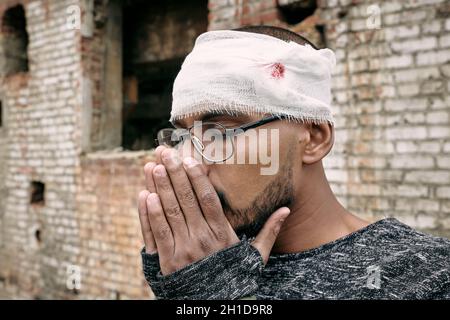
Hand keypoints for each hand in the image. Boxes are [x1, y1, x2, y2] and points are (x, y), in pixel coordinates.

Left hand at [138, 146, 289, 274]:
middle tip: (165, 153)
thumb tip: (287, 210)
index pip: (208, 199)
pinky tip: (144, 195)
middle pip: (187, 201)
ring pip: (170, 213)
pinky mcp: (168, 262)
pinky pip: (157, 233)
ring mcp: (184, 250)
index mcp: (222, 234)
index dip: (197, 178)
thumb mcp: (256, 256)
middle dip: (174, 174)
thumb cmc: (235, 276)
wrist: (216, 304)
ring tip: (152, 166)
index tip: (189, 159)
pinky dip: (149, 214)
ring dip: (160, 188)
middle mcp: (203, 239)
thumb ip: (270, 231)